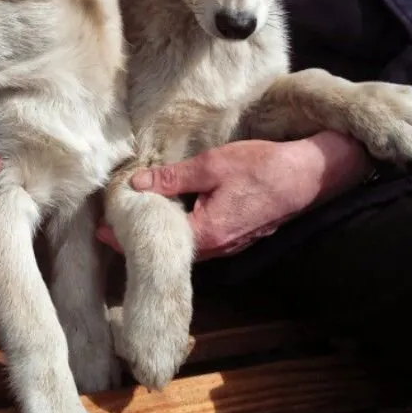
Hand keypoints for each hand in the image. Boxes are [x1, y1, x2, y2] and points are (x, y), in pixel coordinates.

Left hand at [97, 131, 371, 259]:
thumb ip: (174, 177)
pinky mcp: (239, 234)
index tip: (100, 230)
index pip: (156, 242)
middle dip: (141, 236)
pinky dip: (183, 227)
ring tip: (136, 217)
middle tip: (112, 222)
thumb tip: (138, 183)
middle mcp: (218, 247)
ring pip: (187, 243)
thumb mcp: (213, 165)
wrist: (311, 174)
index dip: (126, 236)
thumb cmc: (264, 167)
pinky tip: (173, 212)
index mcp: (207, 234)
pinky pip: (203, 236)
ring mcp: (230, 244)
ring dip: (162, 232)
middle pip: (170, 247)